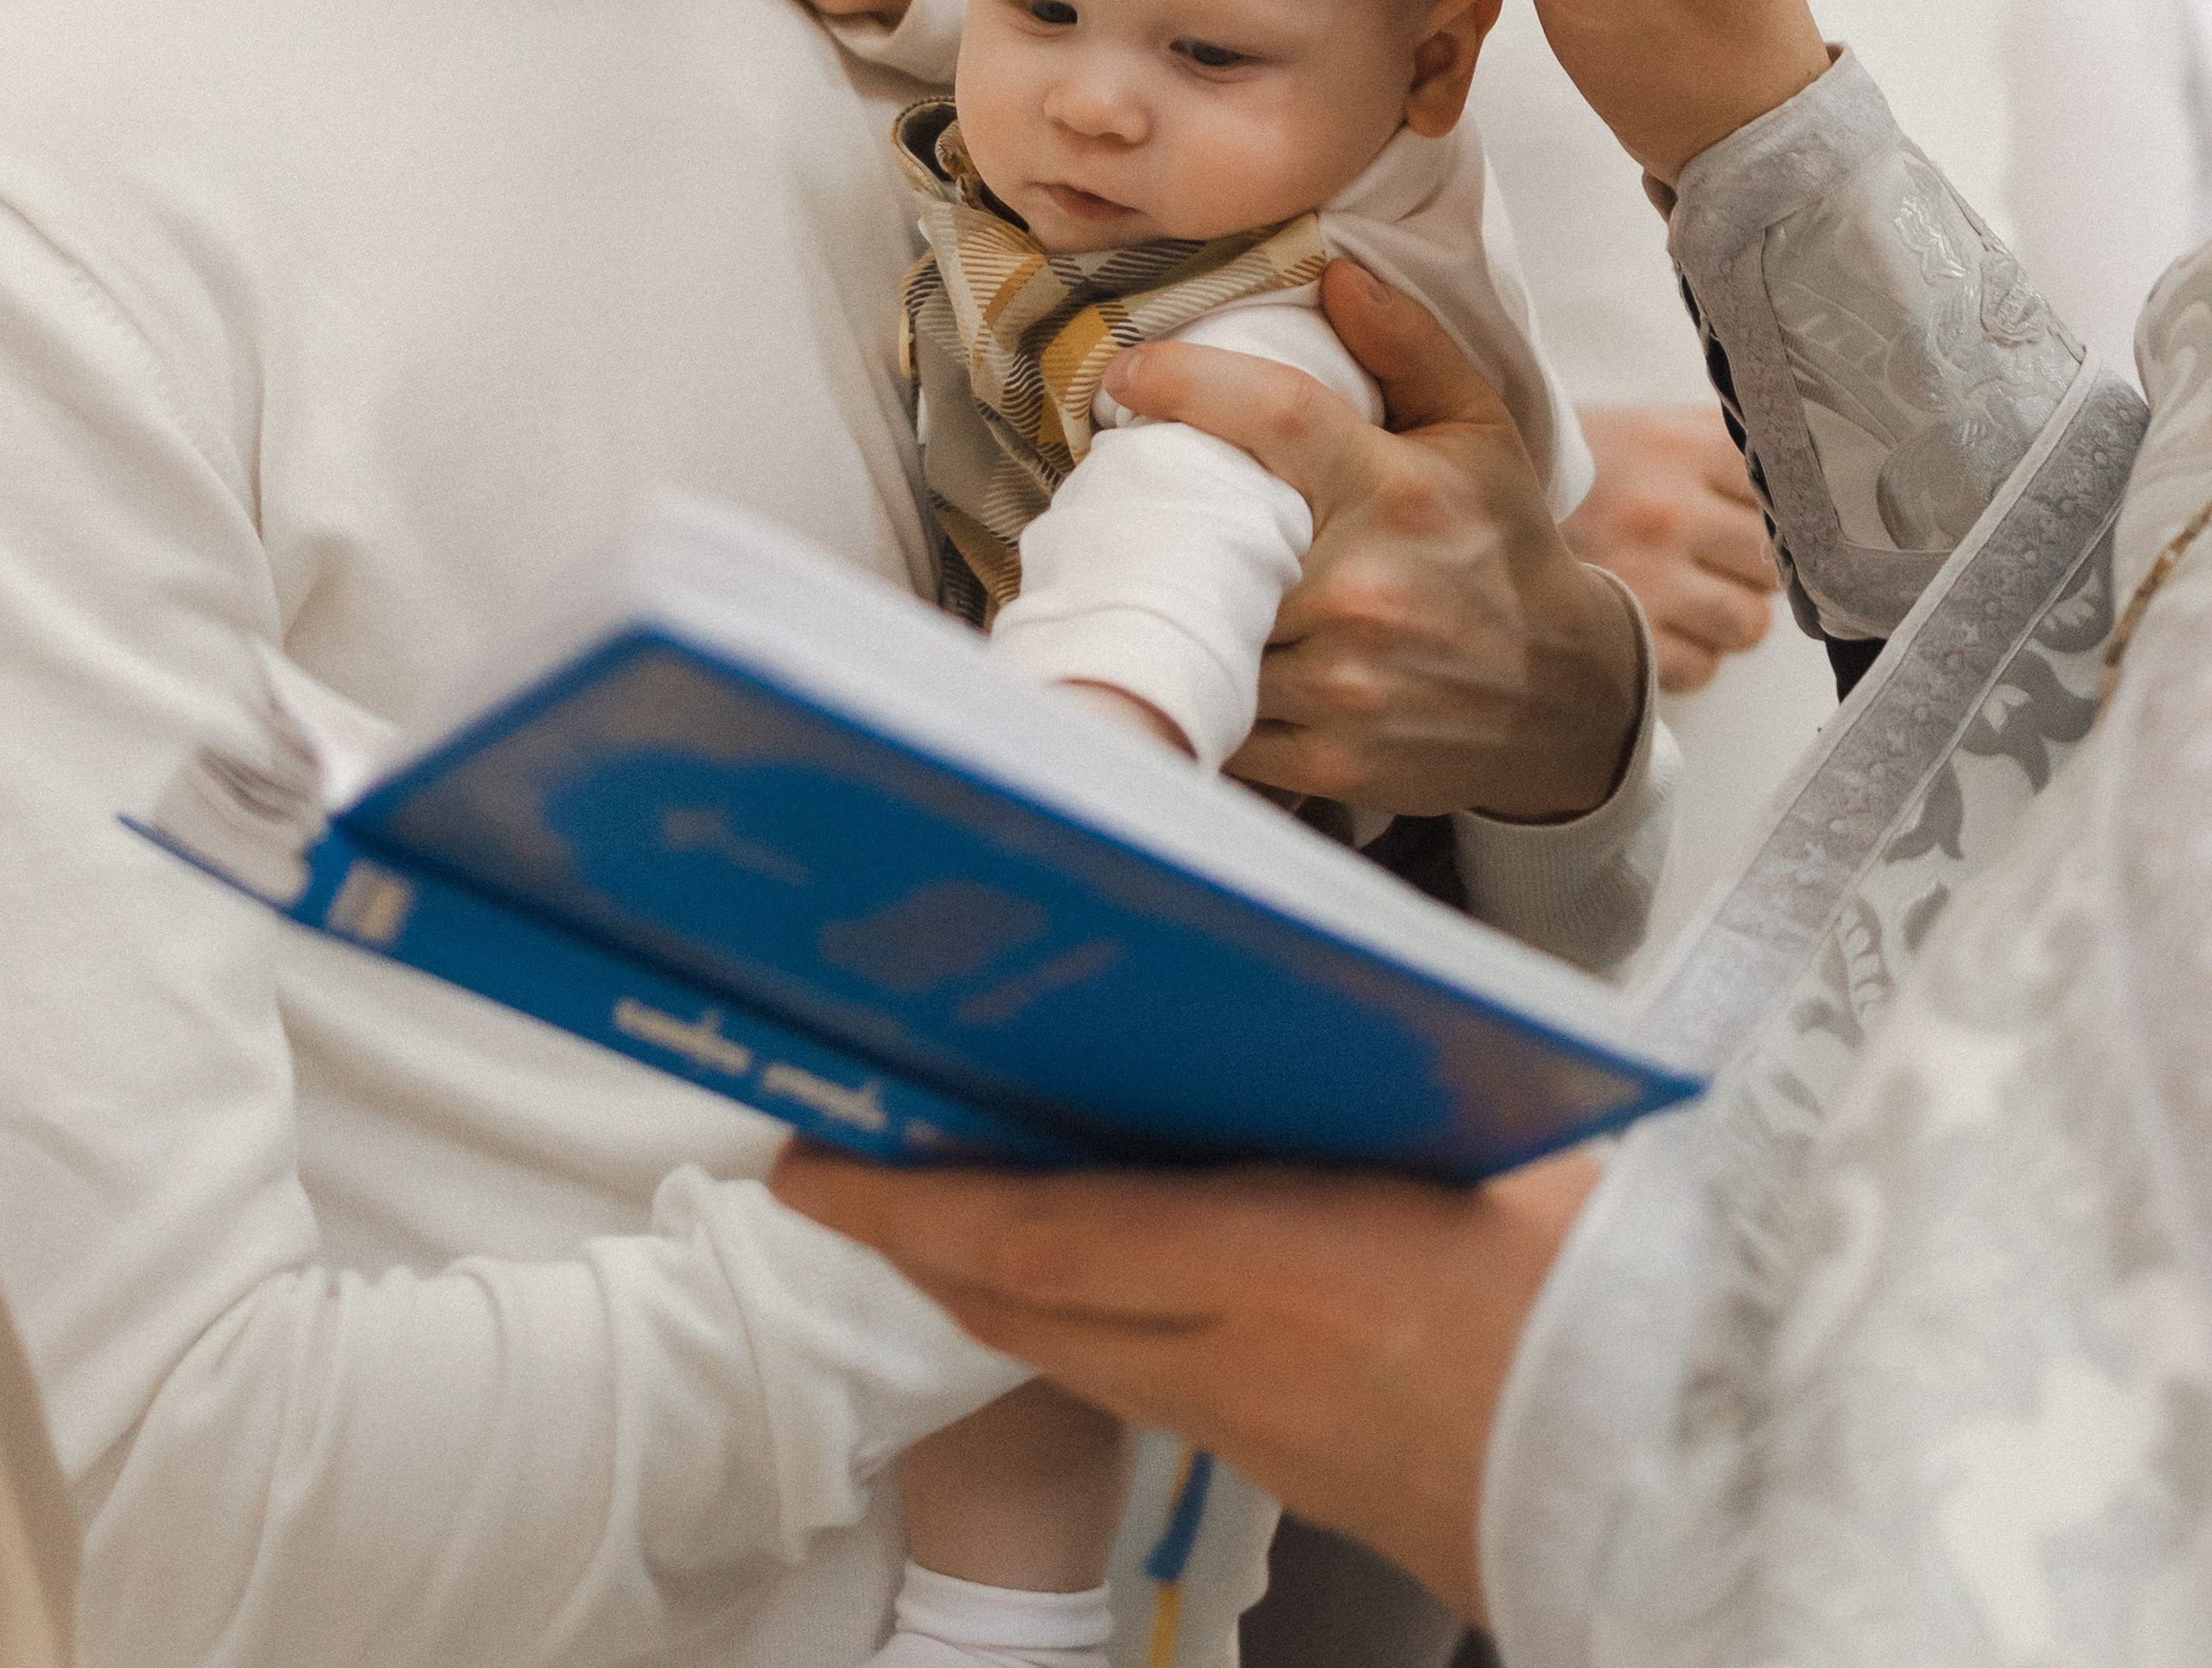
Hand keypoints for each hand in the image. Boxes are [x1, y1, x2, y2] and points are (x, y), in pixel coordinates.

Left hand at [772, 1141, 1598, 1617]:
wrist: (1675, 1492)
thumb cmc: (1613, 1303)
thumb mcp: (1510, 1161)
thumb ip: (1401, 1089)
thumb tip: (1335, 1001)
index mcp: (1286, 1271)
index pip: (1049, 1237)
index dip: (918, 1202)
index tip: (818, 1163)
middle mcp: (1241, 1368)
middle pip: (1028, 1308)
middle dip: (916, 1242)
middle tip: (835, 1166)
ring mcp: (1260, 1437)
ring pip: (1076, 1355)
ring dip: (989, 1284)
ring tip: (932, 1206)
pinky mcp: (1293, 1475)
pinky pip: (1145, 1386)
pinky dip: (1078, 1323)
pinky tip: (1082, 1276)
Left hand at [1108, 259, 1642, 822]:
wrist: (1563, 700)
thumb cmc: (1503, 547)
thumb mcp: (1478, 430)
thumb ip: (1409, 343)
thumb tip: (1337, 271)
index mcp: (1395, 490)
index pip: (1270, 412)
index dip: (1182, 381)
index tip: (1125, 373)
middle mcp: (1364, 588)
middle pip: (1210, 535)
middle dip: (1156, 515)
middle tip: (1123, 494)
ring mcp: (1344, 682)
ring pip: (1207, 632)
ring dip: (1172, 605)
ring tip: (1144, 575)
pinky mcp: (1328, 757)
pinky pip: (1222, 716)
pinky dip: (1201, 687)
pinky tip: (1192, 656)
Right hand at [1567, 406, 1777, 694]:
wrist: (1460, 506)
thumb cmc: (1566, 476)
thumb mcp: (1640, 429)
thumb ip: (1714, 447)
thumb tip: (1803, 478)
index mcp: (1675, 445)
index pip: (1782, 489)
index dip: (1767, 510)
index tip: (1741, 513)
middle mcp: (1666, 510)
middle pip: (1773, 562)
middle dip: (1748, 568)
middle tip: (1709, 558)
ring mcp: (1646, 580)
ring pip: (1748, 623)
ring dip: (1725, 617)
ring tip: (1685, 596)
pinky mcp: (1624, 640)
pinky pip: (1701, 669)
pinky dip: (1685, 656)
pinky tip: (1652, 624)